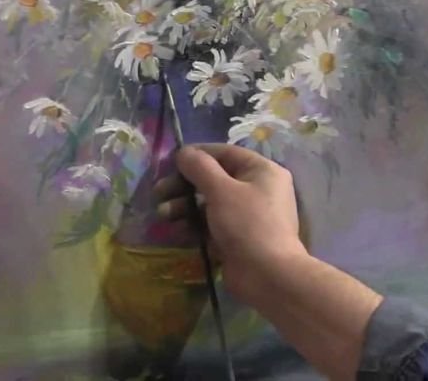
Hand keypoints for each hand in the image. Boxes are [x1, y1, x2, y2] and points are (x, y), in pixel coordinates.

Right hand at [154, 144, 307, 302]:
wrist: (268, 276)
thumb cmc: (247, 225)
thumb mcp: (221, 190)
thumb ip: (200, 167)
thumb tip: (184, 152)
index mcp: (262, 170)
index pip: (224, 153)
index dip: (196, 155)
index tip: (169, 162)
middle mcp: (257, 189)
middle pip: (214, 178)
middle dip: (184, 185)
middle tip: (159, 192)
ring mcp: (247, 215)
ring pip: (210, 202)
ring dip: (184, 206)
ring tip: (163, 214)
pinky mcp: (237, 237)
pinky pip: (212, 223)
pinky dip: (194, 224)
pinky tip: (176, 230)